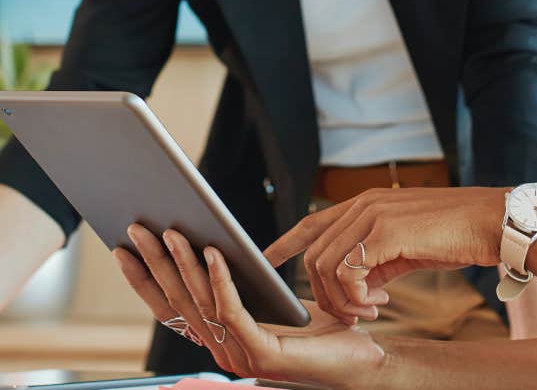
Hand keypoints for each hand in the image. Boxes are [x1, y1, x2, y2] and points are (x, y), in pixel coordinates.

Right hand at [114, 225, 383, 388]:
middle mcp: (222, 350)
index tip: (124, 248)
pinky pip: (232, 311)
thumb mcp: (272, 299)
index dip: (144, 278)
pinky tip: (214, 252)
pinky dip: (220, 279)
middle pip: (177, 301)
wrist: (362, 357)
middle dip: (154, 263)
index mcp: (221, 337)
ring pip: (201, 302)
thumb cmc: (321, 327)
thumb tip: (211, 245)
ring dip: (183, 263)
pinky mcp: (262, 354)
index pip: (171, 307)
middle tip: (137, 228)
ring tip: (172, 231)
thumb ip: (242, 284)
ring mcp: (239, 356)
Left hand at [263, 186, 505, 323]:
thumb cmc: (453, 234)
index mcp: (367, 203)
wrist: (489, 221)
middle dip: (324, 293)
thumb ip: (376, 258)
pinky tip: (380, 302)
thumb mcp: (405, 245)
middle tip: (355, 314)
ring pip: (325, 266)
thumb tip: (357, 286)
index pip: (313, 221)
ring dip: (341, 300)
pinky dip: (355, 297)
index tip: (266, 259)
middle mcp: (364, 204)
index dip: (286, 241)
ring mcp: (373, 215)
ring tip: (369, 311)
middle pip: (314, 253)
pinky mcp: (386, 232)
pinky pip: (348, 273)